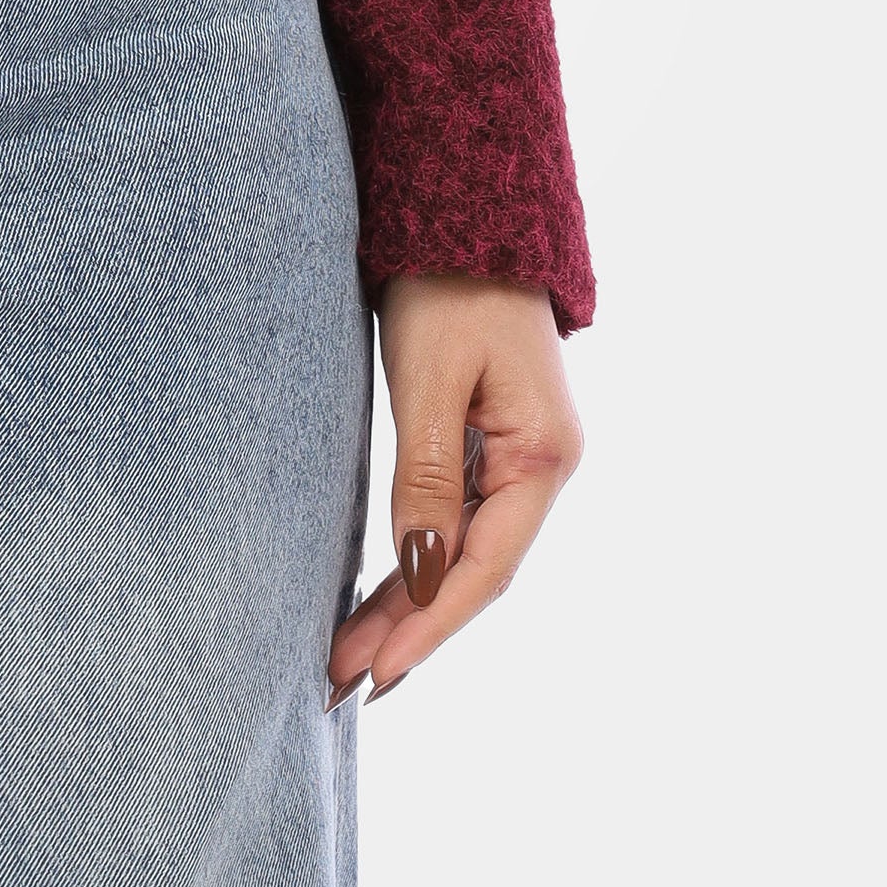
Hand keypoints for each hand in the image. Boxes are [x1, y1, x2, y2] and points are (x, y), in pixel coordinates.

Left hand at [326, 274, 582, 707]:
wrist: (467, 205)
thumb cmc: (449, 280)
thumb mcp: (429, 375)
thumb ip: (427, 477)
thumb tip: (419, 577)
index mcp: (545, 456)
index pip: (484, 568)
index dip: (429, 628)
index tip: (375, 674)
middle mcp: (543, 466)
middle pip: (474, 570)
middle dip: (410, 630)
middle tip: (342, 682)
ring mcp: (520, 454)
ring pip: (462, 550)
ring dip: (409, 603)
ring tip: (349, 655)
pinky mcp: (491, 438)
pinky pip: (454, 518)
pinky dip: (417, 559)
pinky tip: (383, 594)